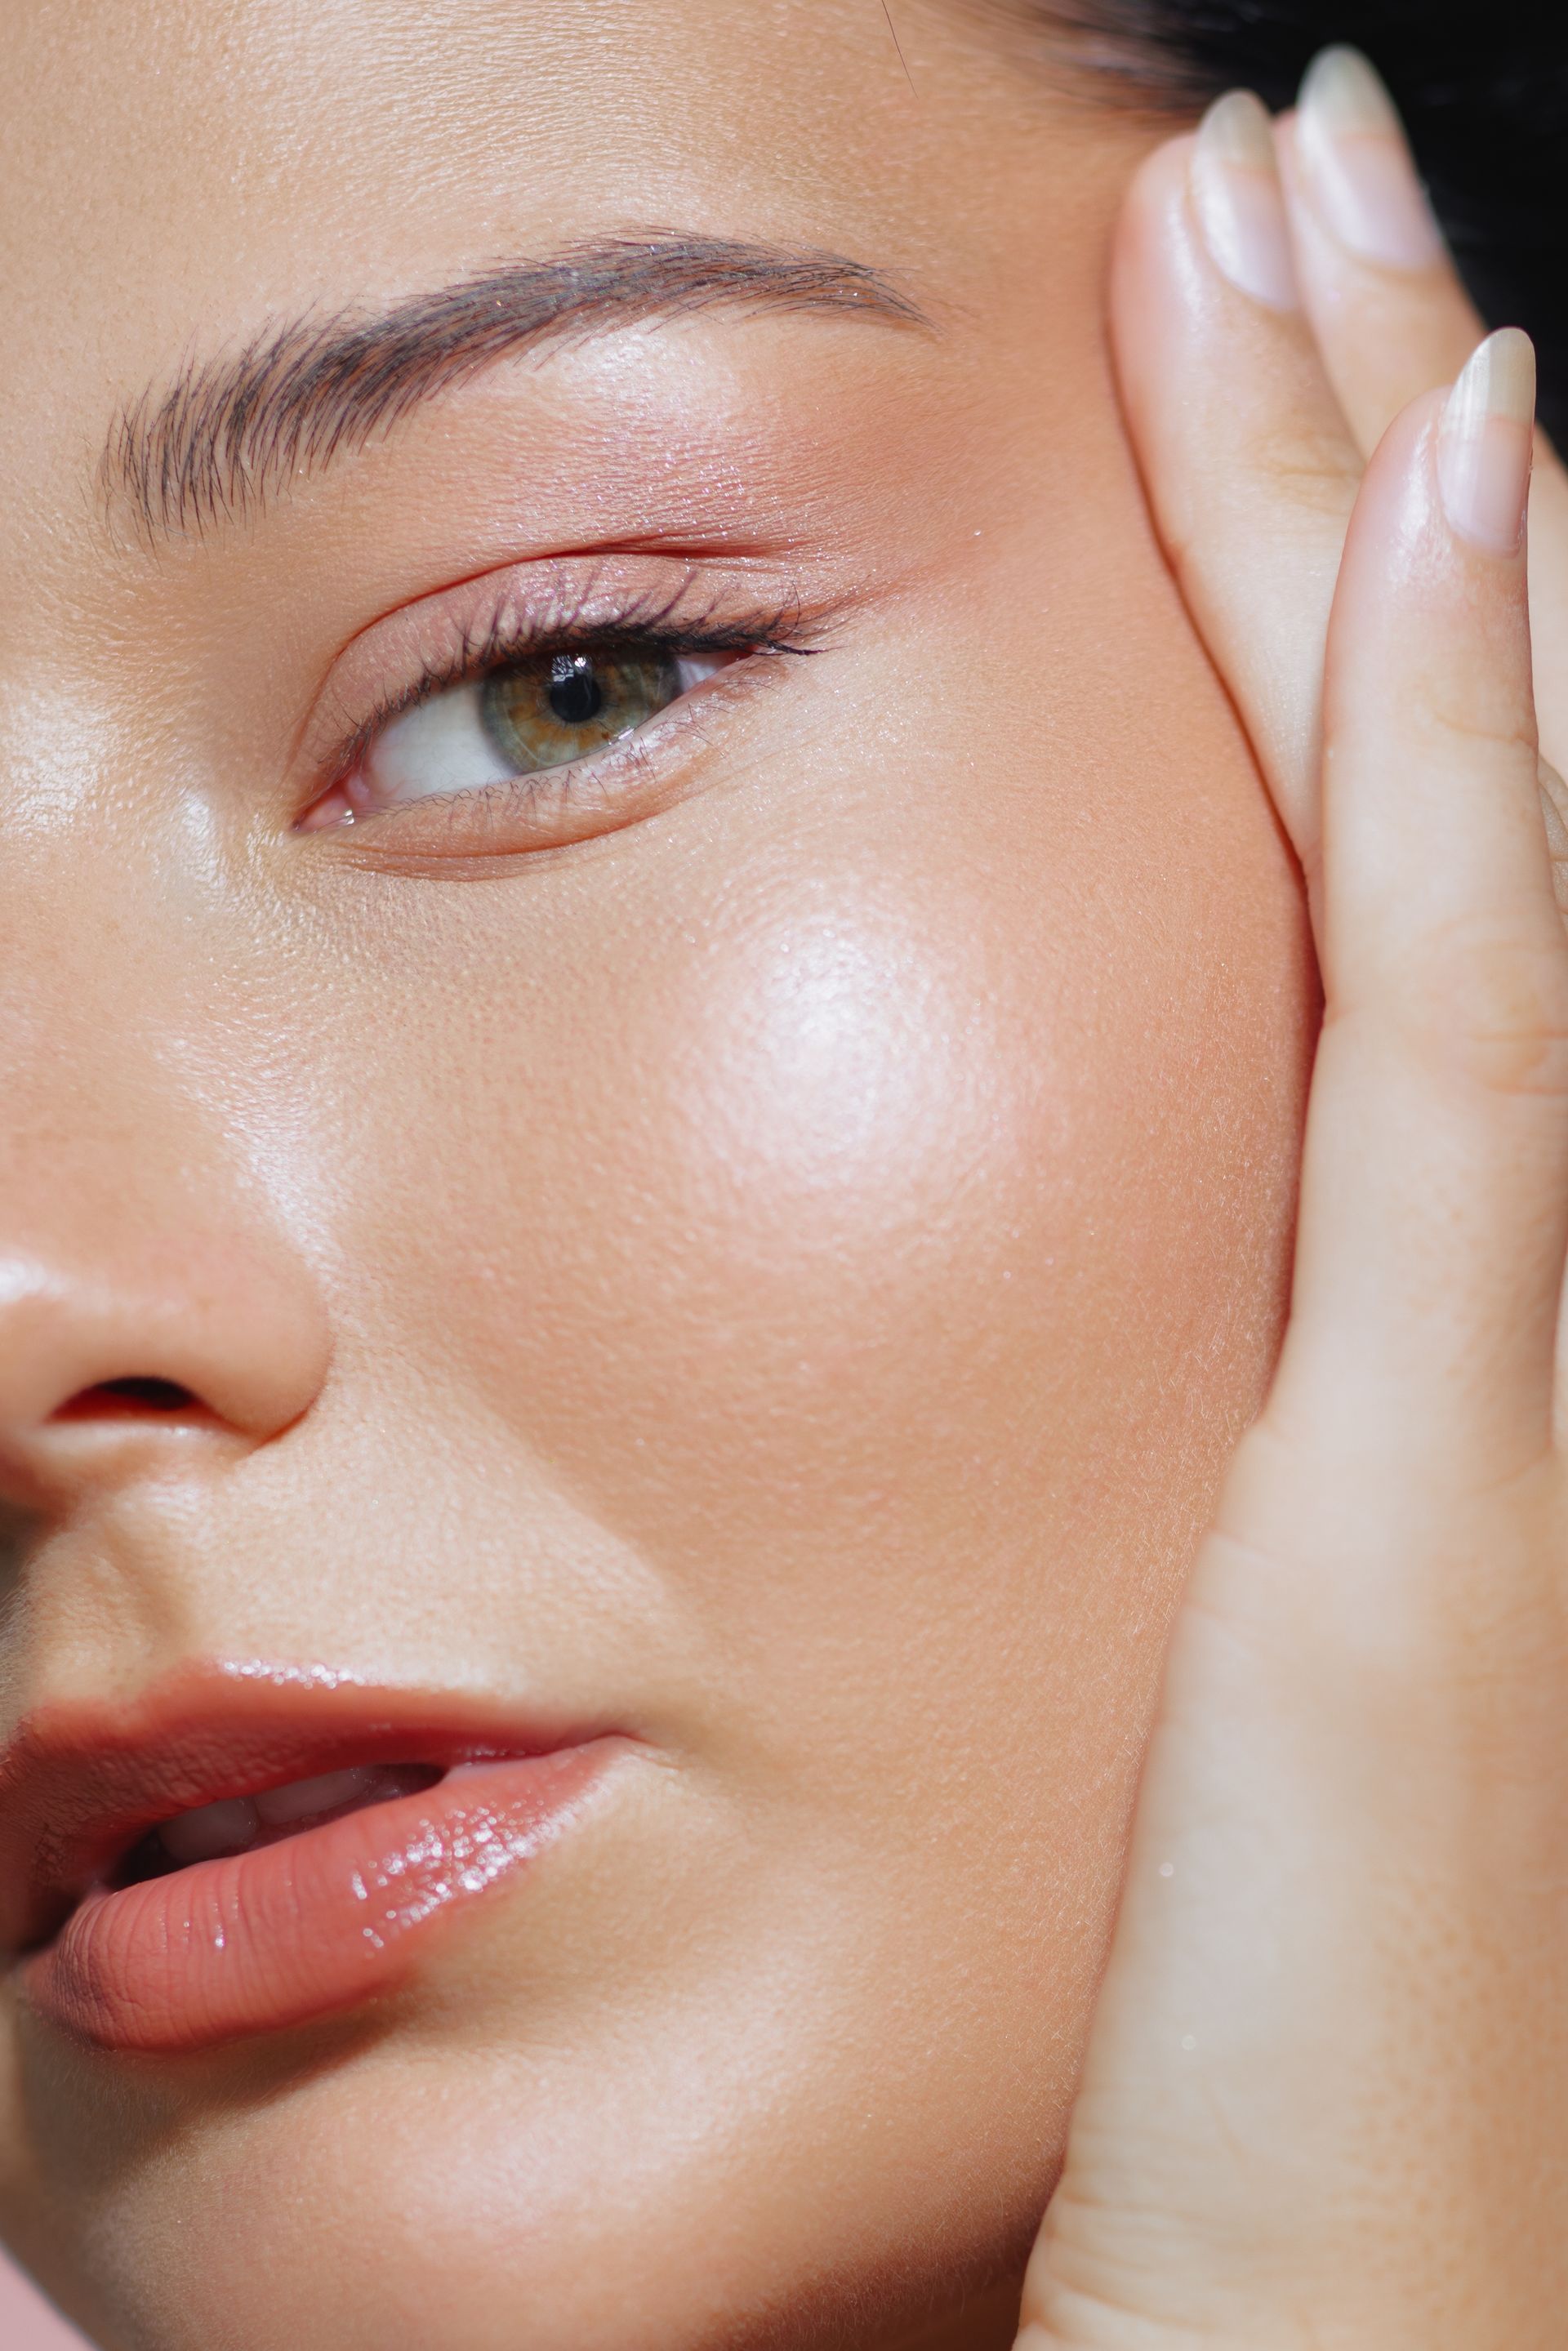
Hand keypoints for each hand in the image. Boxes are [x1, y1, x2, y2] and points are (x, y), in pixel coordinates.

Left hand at [1016, 54, 1567, 2349]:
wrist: (1340, 2310)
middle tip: (1293, 186)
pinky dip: (1477, 752)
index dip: (1330, 585)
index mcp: (1376, 1316)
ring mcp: (1477, 1348)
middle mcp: (1467, 1283)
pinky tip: (1471, 487)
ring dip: (1395, 513)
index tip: (1268, 368)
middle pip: (1405, 778)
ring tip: (1326, 217)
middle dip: (1355, 464)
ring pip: (1438, 831)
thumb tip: (1094, 1279)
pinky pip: (1457, 1027)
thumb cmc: (1233, 2055)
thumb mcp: (1181, 1651)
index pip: (1350, 856)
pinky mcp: (1427, 1458)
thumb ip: (1163, 1431)